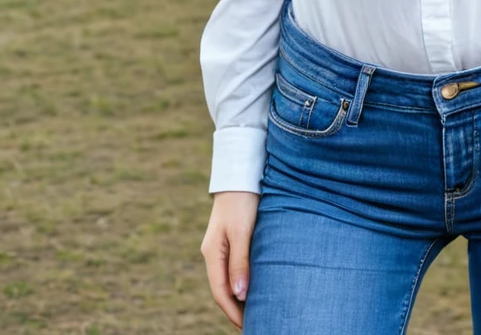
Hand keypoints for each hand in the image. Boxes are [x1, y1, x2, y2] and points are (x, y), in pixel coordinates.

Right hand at [201, 190, 259, 328]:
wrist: (240, 173)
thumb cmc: (242, 200)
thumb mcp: (242, 231)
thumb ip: (240, 262)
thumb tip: (240, 294)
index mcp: (212, 253)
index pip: (220, 292)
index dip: (233, 311)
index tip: (248, 326)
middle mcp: (213, 253)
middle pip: (222, 289)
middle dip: (236, 308)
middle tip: (254, 322)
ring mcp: (220, 246)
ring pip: (228, 279)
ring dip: (240, 296)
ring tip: (256, 309)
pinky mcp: (230, 239)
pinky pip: (233, 267)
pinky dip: (242, 281)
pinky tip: (254, 285)